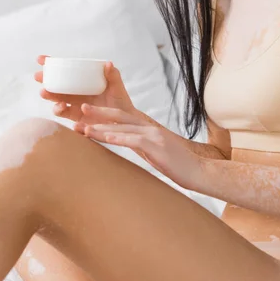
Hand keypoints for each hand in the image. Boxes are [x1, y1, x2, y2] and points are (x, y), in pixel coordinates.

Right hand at [35, 55, 136, 124]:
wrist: (125, 122)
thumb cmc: (121, 101)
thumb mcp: (117, 87)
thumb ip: (113, 76)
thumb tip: (108, 63)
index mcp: (83, 81)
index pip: (65, 70)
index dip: (51, 64)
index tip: (40, 59)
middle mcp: (76, 92)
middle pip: (56, 85)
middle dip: (45, 80)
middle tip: (39, 77)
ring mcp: (75, 105)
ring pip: (57, 100)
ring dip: (50, 96)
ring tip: (46, 93)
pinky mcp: (77, 119)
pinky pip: (65, 115)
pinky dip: (61, 111)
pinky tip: (63, 107)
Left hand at [79, 105, 202, 189]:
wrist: (199, 171)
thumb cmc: (177, 165)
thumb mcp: (155, 153)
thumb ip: (141, 147)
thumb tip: (125, 148)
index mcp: (148, 129)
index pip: (123, 118)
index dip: (105, 114)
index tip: (87, 113)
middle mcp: (150, 128)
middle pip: (120, 116)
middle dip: (99, 113)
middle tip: (81, 109)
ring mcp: (154, 136)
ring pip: (123, 127)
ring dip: (103, 128)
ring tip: (85, 127)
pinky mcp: (157, 146)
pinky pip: (135, 140)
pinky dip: (119, 137)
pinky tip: (107, 137)